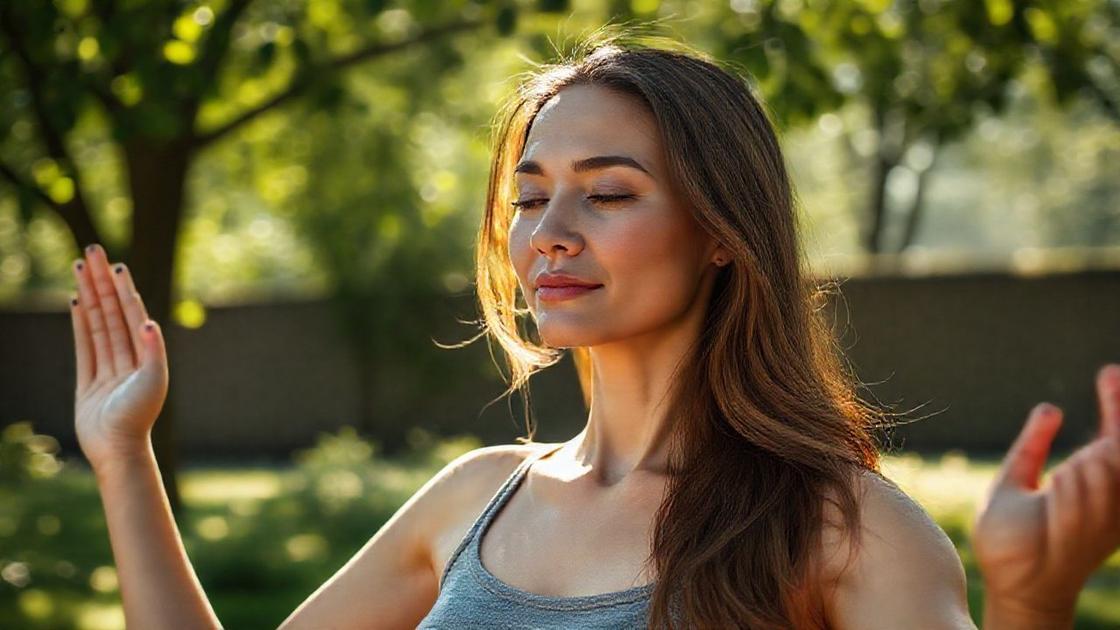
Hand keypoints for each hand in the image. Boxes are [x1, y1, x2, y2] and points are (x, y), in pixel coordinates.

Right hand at [69, 243, 168, 470]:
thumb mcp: (152, 382)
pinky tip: (76, 302)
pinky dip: (81, 324)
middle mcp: (128, 357)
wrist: (117, 450)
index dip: (123, 289)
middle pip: (112, 311)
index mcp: (146, 355)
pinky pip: (84, 346)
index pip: (131, 313)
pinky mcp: (89, 381)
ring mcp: (108, 367)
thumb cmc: (138, 417)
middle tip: (92, 252)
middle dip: (102, 282)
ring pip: (97, 324)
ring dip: (89, 296)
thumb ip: (152, 352)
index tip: (115, 265)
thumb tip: (148, 322)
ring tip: (80, 269)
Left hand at [973, 363, 1119, 624]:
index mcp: (1087, 485)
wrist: (1008, 582)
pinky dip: (1078, 487)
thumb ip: (1033, 446)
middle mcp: (1102, 500)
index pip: (1113, 438)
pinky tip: (1065, 474)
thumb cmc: (1010, 538)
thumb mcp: (1016, 478)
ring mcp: (1100, 519)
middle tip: (1109, 382)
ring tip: (1070, 464)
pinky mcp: (1087, 537)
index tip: (1110, 372)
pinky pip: (1090, 503)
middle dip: (1119, 414)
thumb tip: (1050, 410)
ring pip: (1109, 473)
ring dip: (1092, 462)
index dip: (1115, 405)